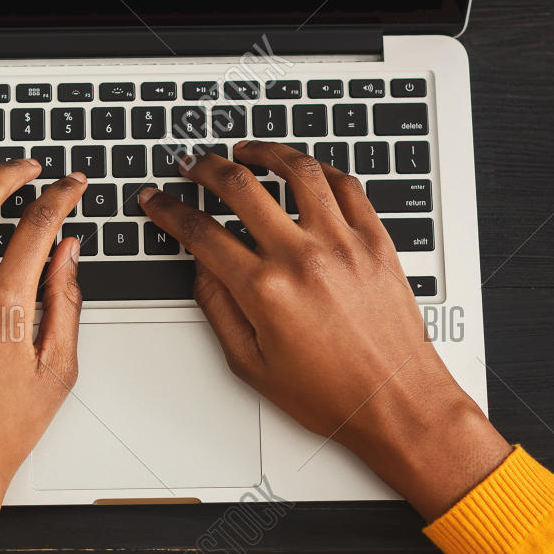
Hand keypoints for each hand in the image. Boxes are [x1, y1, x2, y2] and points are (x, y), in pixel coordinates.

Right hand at [138, 141, 509, 519]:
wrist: (396, 402)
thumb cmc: (330, 393)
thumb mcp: (250, 364)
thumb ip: (218, 309)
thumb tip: (201, 267)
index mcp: (265, 291)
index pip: (201, 232)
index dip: (168, 210)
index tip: (157, 199)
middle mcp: (303, 258)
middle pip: (240, 188)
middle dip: (205, 169)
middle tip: (192, 165)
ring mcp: (342, 244)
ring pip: (297, 172)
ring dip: (263, 152)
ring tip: (245, 150)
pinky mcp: (375, 241)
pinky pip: (346, 186)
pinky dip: (319, 170)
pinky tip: (303, 170)